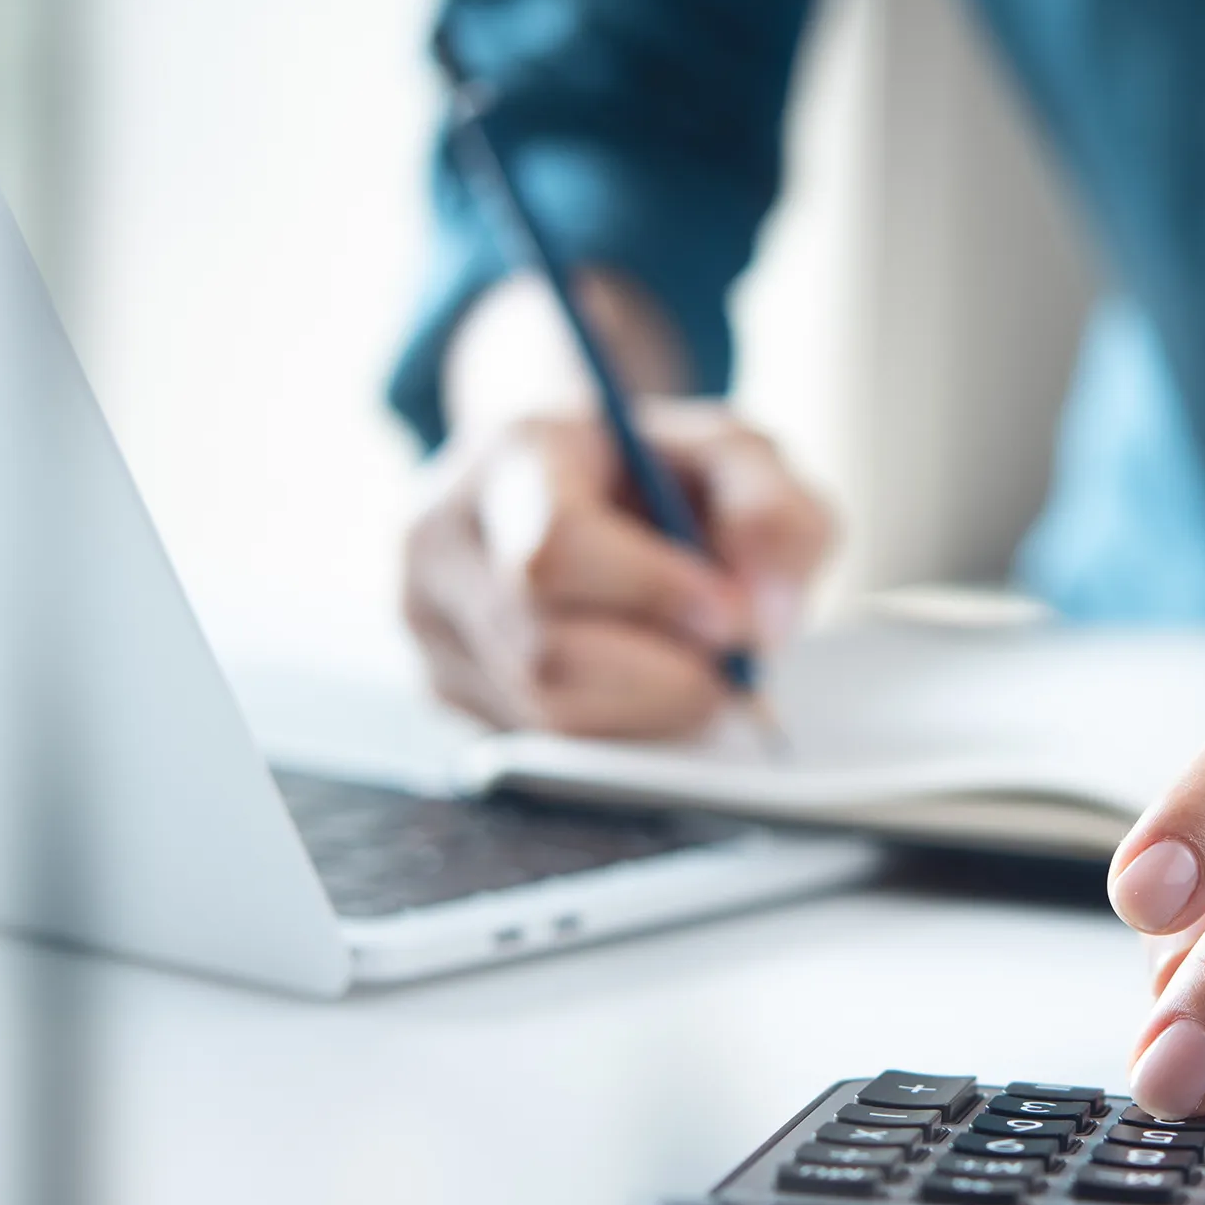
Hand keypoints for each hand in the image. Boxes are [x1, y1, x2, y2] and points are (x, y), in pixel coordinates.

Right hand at [402, 397, 832, 736]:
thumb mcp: (736, 454)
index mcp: (510, 455)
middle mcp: (442, 541)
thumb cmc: (654, 469)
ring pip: (546, 718)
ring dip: (649, 714)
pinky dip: (618, 734)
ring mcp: (429, 625)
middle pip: (546, 656)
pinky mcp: (443, 692)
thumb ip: (775, 515)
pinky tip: (645, 687)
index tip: (733, 618)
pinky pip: (540, 749)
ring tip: (694, 671)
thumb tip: (764, 623)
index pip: (556, 549)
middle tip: (732, 666)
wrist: (570, 480)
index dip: (653, 595)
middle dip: (664, 677)